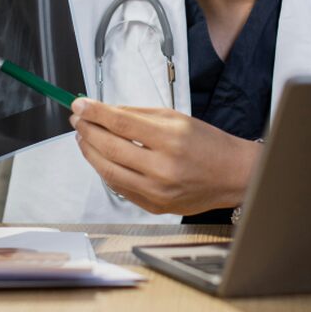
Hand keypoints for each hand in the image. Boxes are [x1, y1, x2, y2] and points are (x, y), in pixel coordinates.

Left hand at [69, 98, 259, 215]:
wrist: (232, 175)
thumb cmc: (207, 144)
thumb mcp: (176, 118)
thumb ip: (137, 115)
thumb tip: (103, 111)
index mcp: (170, 139)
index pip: (121, 123)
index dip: (95, 113)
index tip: (79, 104)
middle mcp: (163, 168)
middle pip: (110, 147)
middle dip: (87, 130)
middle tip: (77, 119)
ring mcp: (157, 191)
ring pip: (108, 171)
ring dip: (89, 152)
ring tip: (83, 137)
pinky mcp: (154, 206)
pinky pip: (119, 188)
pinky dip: (105, 171)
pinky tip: (100, 158)